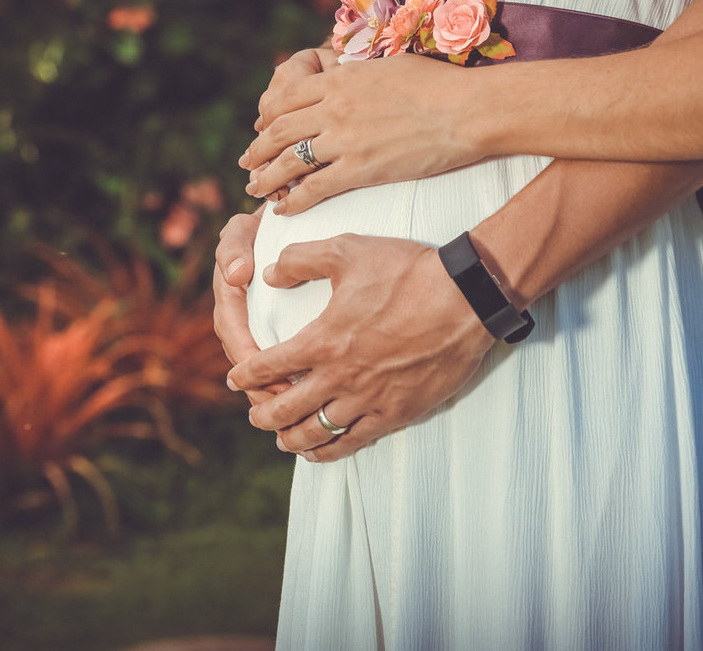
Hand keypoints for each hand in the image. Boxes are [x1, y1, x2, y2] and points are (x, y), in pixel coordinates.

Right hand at [212, 206, 287, 405]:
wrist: (285, 224)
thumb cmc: (262, 227)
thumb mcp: (243, 230)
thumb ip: (234, 247)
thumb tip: (238, 276)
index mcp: (230, 296)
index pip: (231, 329)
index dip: (244, 353)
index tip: (255, 371)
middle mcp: (241, 317)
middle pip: (246, 360)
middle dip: (260, 384)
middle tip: (278, 403)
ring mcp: (258, 327)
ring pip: (263, 368)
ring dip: (275, 392)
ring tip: (292, 413)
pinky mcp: (278, 334)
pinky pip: (282, 363)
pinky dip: (293, 383)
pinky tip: (309, 401)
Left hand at [225, 234, 495, 461]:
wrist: (466, 298)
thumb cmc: (408, 271)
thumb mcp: (349, 250)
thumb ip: (302, 259)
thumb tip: (270, 272)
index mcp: (323, 339)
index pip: (268, 367)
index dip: (245, 375)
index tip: (236, 379)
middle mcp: (340, 376)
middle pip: (284, 410)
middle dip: (262, 415)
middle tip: (255, 414)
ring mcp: (369, 399)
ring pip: (316, 433)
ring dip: (291, 439)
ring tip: (282, 438)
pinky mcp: (397, 412)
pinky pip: (354, 442)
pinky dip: (330, 451)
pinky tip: (320, 452)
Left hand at [241, 52, 479, 215]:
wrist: (465, 110)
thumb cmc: (437, 85)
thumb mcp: (387, 67)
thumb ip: (358, 76)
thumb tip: (347, 79)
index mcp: (339, 80)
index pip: (286, 98)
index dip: (268, 116)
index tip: (261, 128)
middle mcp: (333, 109)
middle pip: (279, 131)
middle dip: (258, 149)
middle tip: (246, 162)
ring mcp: (344, 140)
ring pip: (289, 161)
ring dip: (267, 177)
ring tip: (255, 189)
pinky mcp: (360, 170)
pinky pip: (314, 188)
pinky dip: (293, 201)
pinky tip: (284, 210)